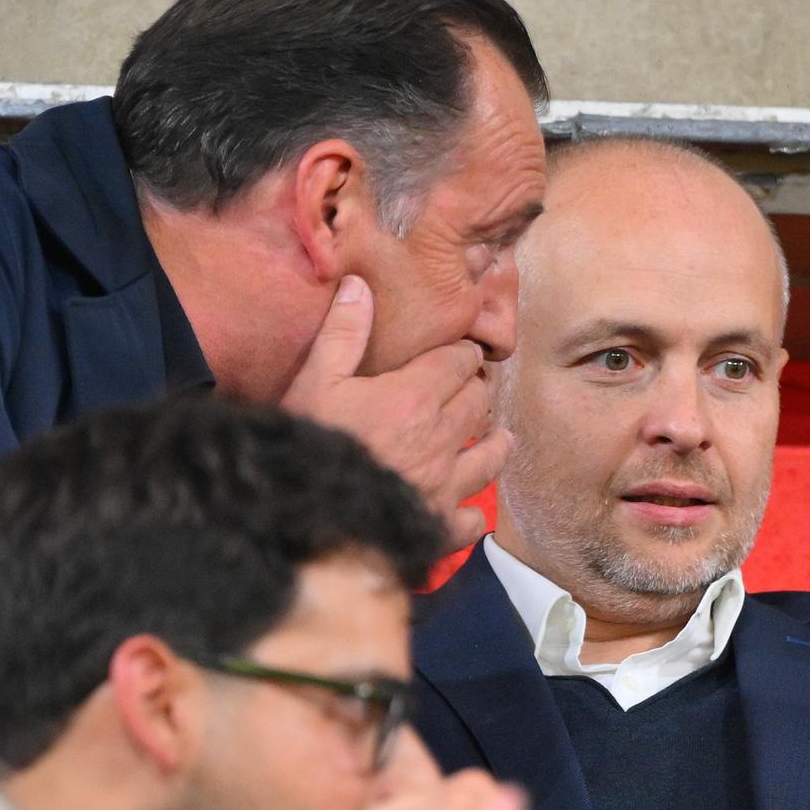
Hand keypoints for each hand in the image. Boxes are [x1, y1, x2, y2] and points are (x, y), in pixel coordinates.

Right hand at [279, 276, 510, 549]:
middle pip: (478, 404)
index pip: (458, 363)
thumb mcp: (315, 380)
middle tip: (472, 389)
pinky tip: (472, 512)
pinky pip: (470, 519)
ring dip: (495, 445)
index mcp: (415, 397)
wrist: (310, 519)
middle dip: (476, 391)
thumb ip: (342, 333)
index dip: (463, 355)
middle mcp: (441, 437)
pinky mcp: (439, 524)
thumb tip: (359, 285)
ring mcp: (445, 483)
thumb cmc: (309, 444)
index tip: (464, 353)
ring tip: (499, 438)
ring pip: (489, 458)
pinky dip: (473, 514)